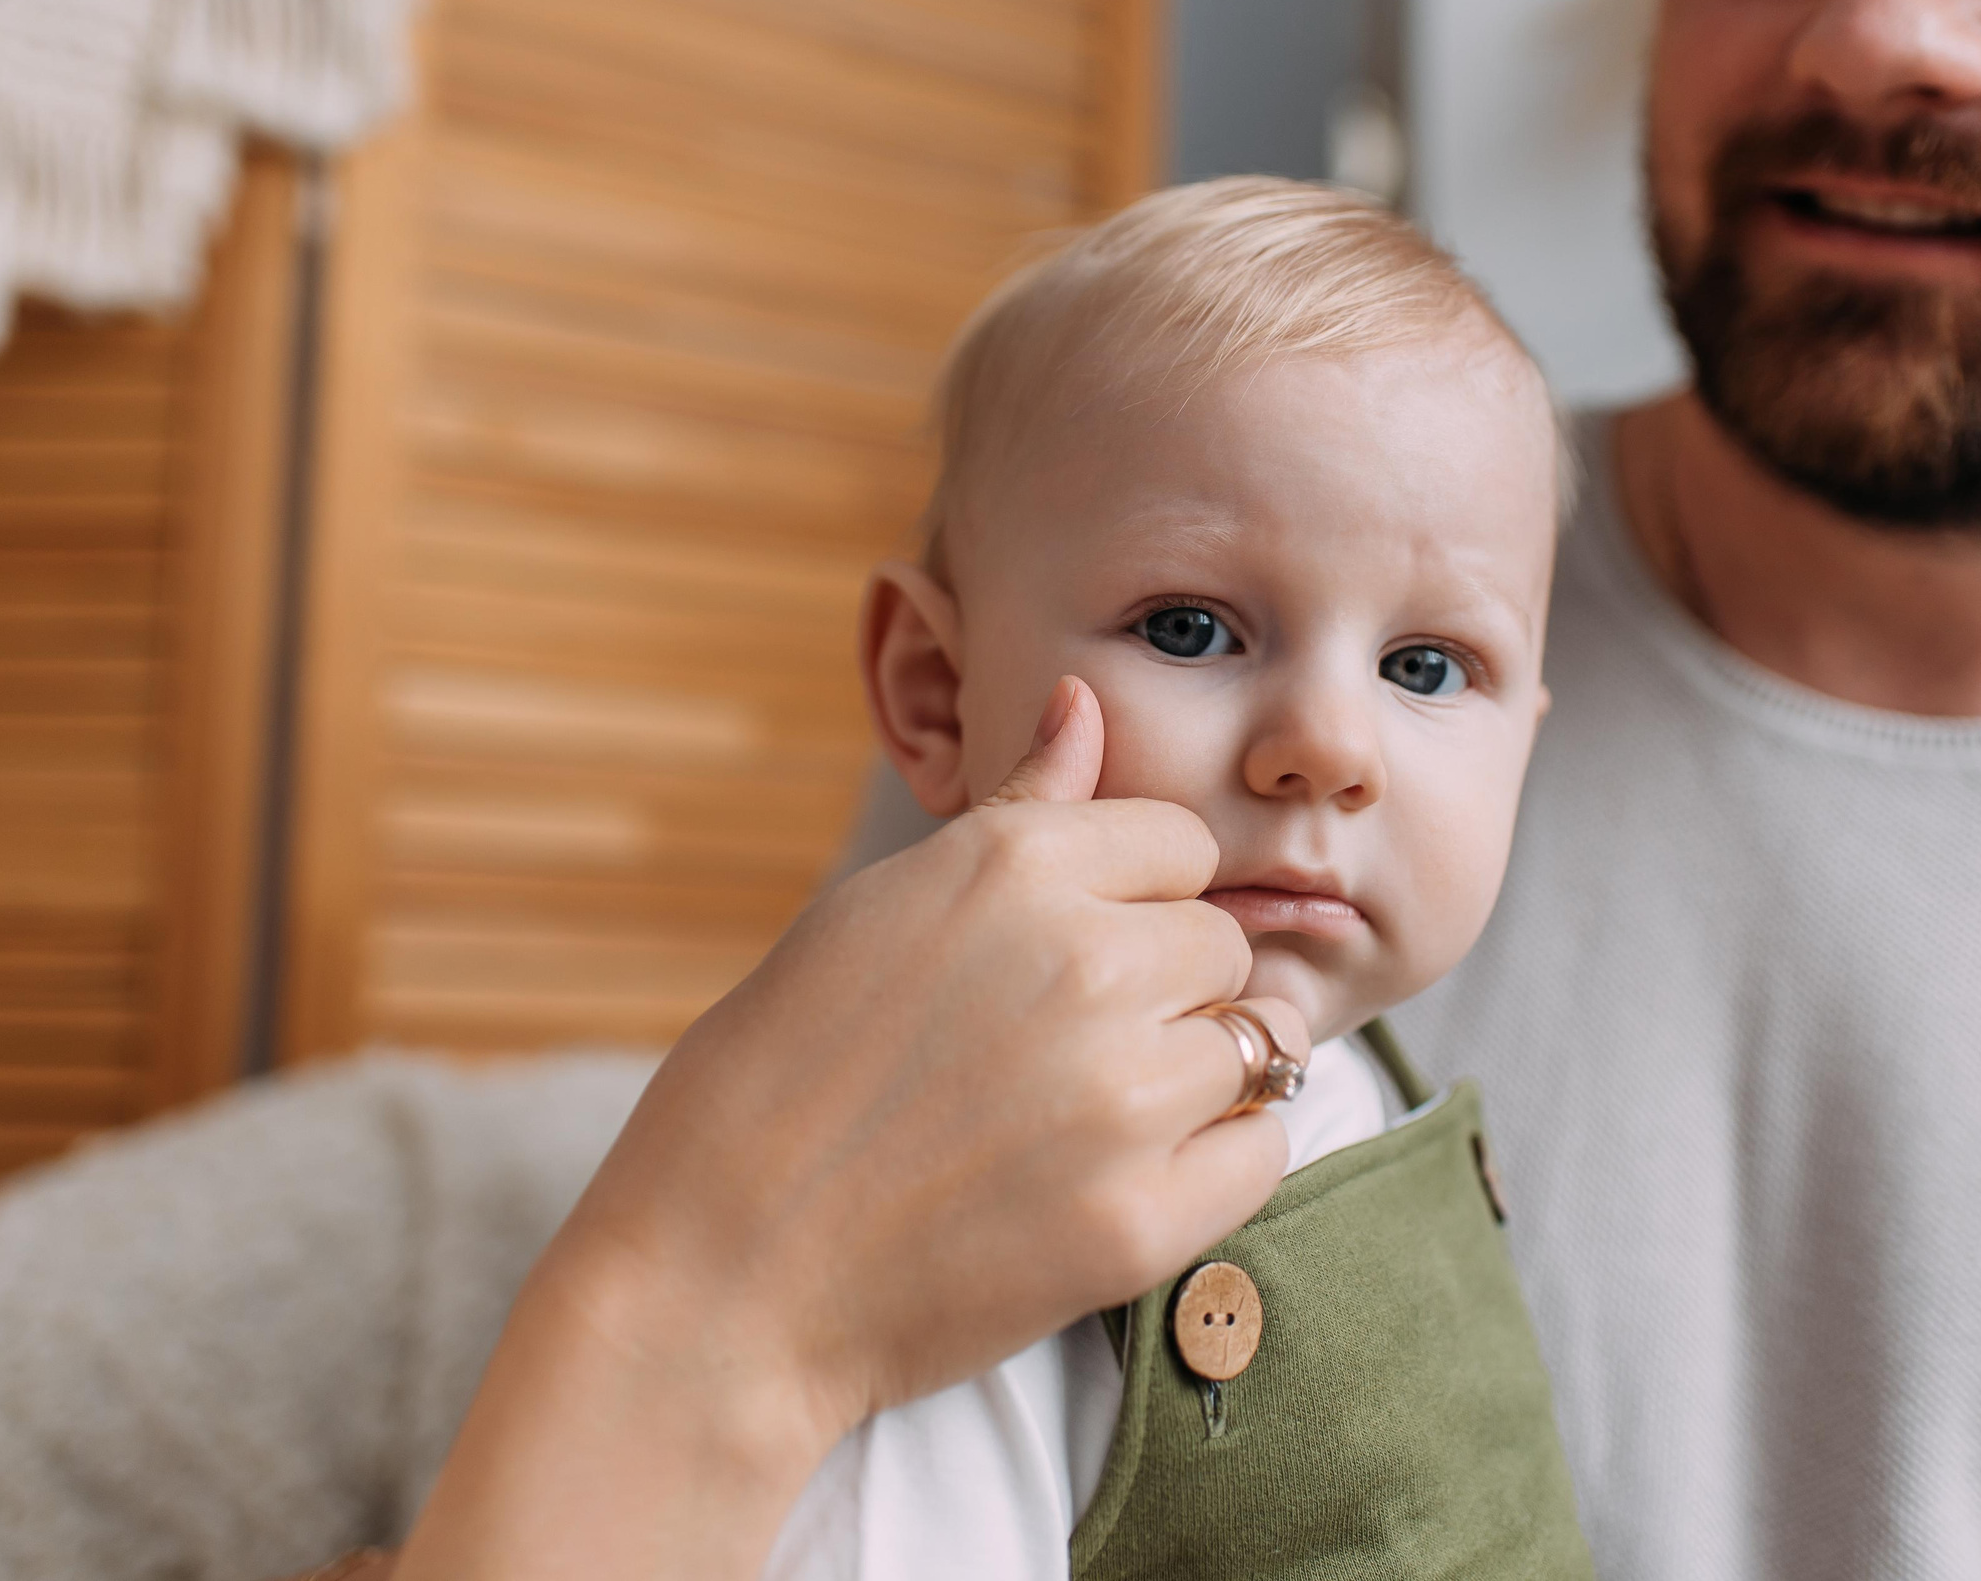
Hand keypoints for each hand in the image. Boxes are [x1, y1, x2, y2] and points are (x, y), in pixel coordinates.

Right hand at [398, 677, 1306, 1579]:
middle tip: (1059, 1049)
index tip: (1063, 956)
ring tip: (1083, 1118)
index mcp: (1015, 867)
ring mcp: (1122, 1096)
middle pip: (1219, 942)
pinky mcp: (1142, 1221)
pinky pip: (1261, 1148)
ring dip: (1189, 1076)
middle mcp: (1088, 962)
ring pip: (1250, 1042)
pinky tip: (1128, 1173)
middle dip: (1163, 986)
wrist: (718, 1276)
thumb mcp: (875, 910)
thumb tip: (1084, 704)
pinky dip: (1218, 1160)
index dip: (1129, 898)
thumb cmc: (773, 1082)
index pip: (1178, 843)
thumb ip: (1017, 813)